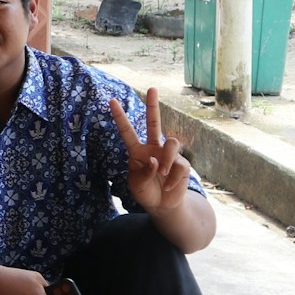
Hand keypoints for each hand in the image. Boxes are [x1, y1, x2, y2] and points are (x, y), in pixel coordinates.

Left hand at [110, 88, 192, 214]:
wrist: (162, 205)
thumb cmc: (145, 192)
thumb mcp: (136, 185)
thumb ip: (143, 173)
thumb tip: (155, 160)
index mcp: (137, 151)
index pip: (127, 131)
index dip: (120, 117)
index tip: (111, 101)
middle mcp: (153, 148)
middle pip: (154, 122)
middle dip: (153, 105)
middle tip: (152, 88)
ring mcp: (169, 154)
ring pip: (171, 142)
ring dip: (166, 160)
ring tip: (162, 174)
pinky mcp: (182, 164)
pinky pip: (179, 165)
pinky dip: (172, 178)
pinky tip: (169, 186)